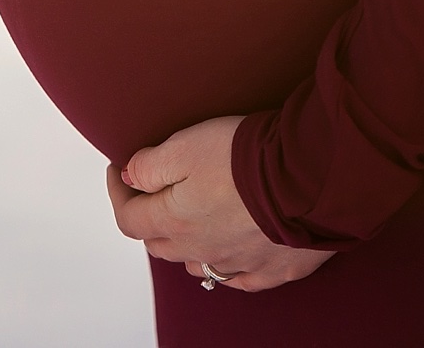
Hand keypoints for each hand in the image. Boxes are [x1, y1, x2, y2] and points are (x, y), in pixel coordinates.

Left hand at [107, 116, 334, 292]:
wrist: (306, 179)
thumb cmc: (244, 158)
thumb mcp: (182, 146)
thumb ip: (149, 165)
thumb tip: (129, 177)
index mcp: (175, 222)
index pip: (129, 218)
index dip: (117, 193)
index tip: (118, 170)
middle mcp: (202, 251)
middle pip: (160, 243)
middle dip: (150, 217)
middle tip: (153, 191)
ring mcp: (238, 263)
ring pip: (197, 262)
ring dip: (187, 243)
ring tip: (192, 219)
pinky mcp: (274, 268)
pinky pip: (241, 277)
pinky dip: (229, 266)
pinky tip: (231, 252)